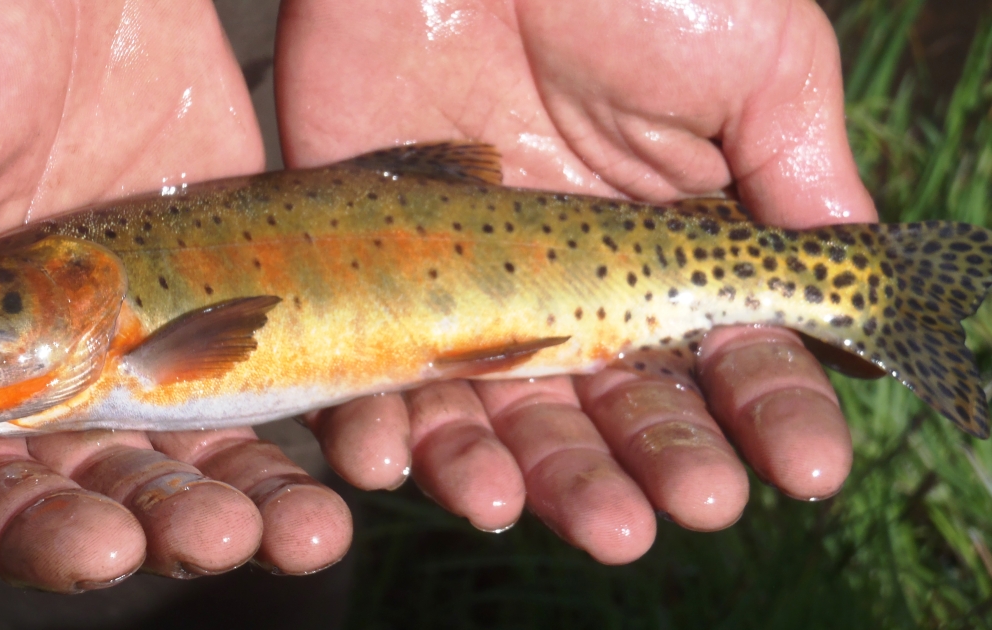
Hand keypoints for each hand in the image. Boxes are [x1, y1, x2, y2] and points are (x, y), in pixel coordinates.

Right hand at [0, 0, 348, 589]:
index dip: (40, 530)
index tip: (102, 550)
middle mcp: (46, 354)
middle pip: (111, 479)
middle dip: (164, 522)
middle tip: (219, 542)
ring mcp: (143, 316)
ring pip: (201, 440)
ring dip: (250, 497)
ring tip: (304, 533)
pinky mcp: (222, 270)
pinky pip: (271, 360)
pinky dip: (309, 416)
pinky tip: (345, 458)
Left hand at [277, 0, 875, 561]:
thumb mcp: (758, 63)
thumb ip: (801, 179)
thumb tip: (852, 292)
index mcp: (669, 242)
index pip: (728, 355)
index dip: (768, 413)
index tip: (802, 468)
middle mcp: (574, 280)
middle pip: (616, 410)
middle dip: (659, 465)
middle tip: (691, 508)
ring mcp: (473, 285)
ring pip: (505, 420)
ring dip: (547, 482)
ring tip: (591, 521)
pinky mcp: (378, 275)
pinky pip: (381, 382)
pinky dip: (398, 436)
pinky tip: (436, 474)